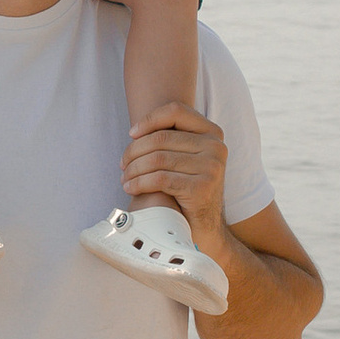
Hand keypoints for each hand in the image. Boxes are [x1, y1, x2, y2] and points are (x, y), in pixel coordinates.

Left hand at [120, 103, 229, 248]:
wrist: (205, 227)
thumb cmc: (187, 189)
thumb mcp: (185, 159)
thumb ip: (171, 140)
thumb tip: (135, 132)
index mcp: (213, 133)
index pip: (176, 111)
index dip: (149, 119)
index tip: (131, 134)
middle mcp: (216, 147)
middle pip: (162, 137)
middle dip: (134, 151)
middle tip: (122, 165)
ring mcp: (212, 167)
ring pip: (158, 159)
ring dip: (134, 169)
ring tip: (125, 178)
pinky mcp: (202, 187)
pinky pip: (160, 179)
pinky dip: (139, 182)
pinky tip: (130, 188)